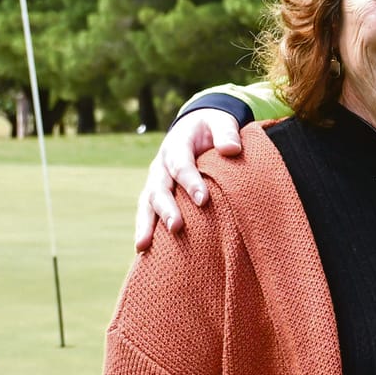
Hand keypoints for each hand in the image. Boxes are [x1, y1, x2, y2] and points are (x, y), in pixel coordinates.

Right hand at [133, 109, 243, 250]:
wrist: (196, 126)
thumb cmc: (212, 128)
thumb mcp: (221, 122)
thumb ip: (227, 134)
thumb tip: (232, 150)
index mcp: (177, 146)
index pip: (181, 165)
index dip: (191, 182)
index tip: (204, 200)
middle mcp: (161, 165)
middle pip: (159, 188)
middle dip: (166, 208)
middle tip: (176, 227)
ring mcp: (156, 180)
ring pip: (146, 203)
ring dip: (146, 224)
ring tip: (143, 246)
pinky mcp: (156, 193)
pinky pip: (148, 211)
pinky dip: (146, 228)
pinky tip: (144, 251)